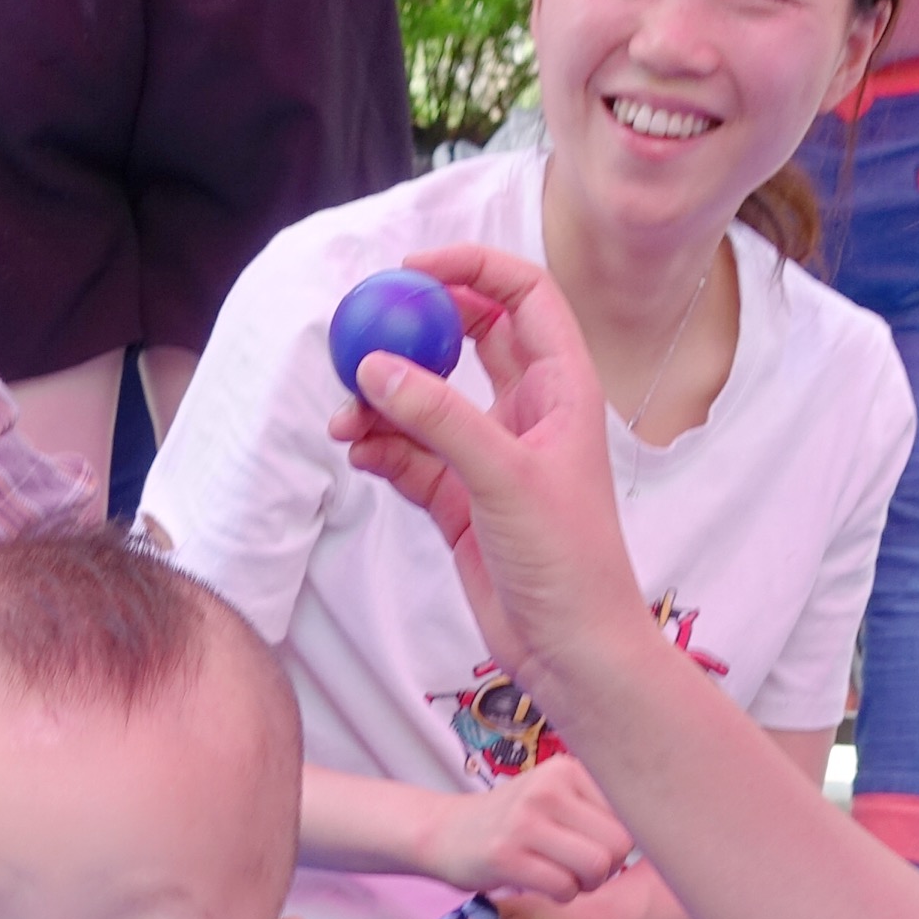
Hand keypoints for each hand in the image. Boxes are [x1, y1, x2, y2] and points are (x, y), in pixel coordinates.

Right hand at [324, 248, 662, 720]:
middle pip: (467, 339)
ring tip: (345, 421)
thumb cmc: (570, 561)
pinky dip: (382, 450)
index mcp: (562, 386)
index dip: (471, 268)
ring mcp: (491, 455)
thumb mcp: (503, 477)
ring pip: (429, 402)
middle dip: (414, 332)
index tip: (411, 271)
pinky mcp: (461, 500)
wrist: (573, 650)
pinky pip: (412, 456)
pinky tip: (358, 453)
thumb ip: (439, 418)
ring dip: (384, 402)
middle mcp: (528, 411)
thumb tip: (376, 367)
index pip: (522, 294)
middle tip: (362, 332)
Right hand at [416, 755, 631, 897]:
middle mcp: (549, 789)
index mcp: (568, 769)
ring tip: (564, 878)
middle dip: (608, 868)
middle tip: (579, 870)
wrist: (445, 833)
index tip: (591, 847)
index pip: (631, 816)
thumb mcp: (555, 796)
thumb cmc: (514, 822)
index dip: (620, 844)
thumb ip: (600, 806)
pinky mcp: (506, 855)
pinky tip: (541, 886)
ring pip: (598, 868)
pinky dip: (561, 897)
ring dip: (586, 885)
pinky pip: (564, 889)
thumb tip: (666, 833)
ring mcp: (525, 821)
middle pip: (620, 845)